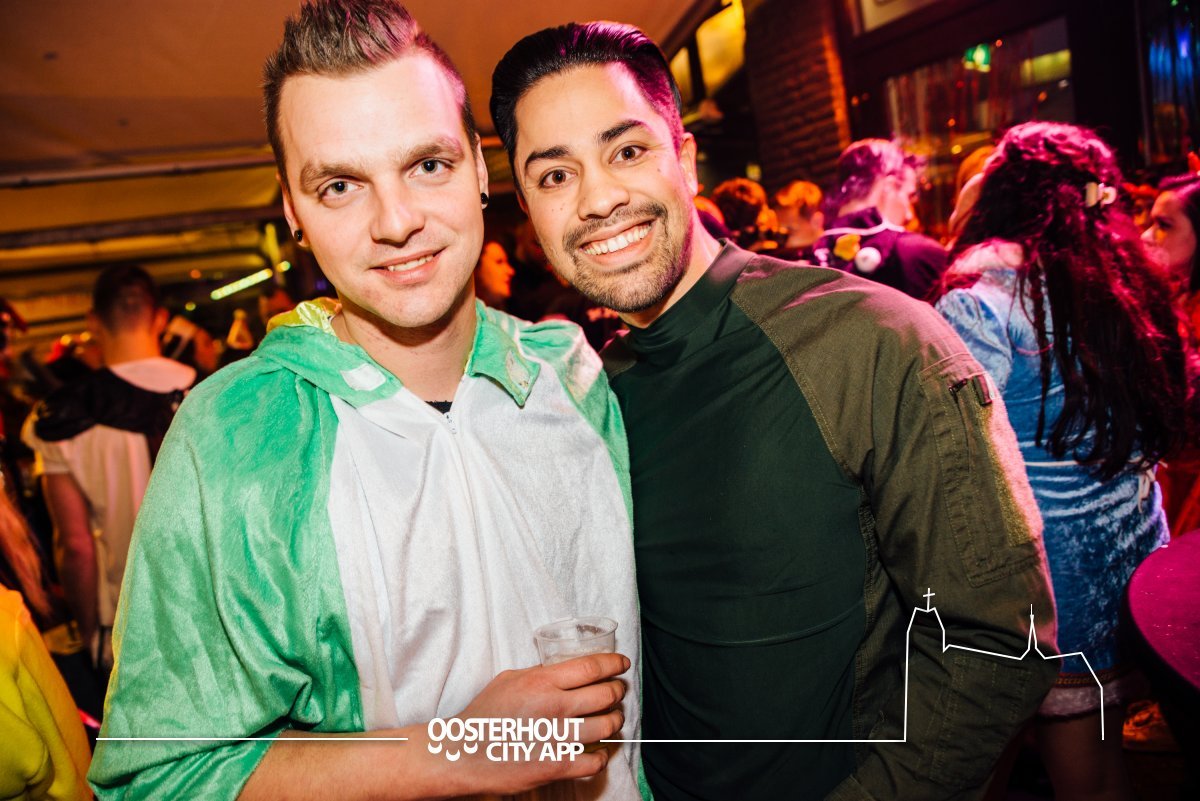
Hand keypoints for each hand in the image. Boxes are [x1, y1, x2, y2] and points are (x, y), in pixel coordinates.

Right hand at [427, 652, 629, 796]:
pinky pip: (595, 761)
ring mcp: (558, 738)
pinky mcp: (557, 766)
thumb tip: (565, 668)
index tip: (621, 664)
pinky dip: (603, 756)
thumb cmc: (483, 715)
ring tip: (613, 719)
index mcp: (542, 682)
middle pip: (606, 694)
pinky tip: (600, 752)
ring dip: (615, 721)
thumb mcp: (509, 680)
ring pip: (607, 726)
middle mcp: (554, 707)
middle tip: (617, 691)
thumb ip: (539, 672)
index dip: (614, 663)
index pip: (592, 667)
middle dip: (618, 691)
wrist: (463, 753)